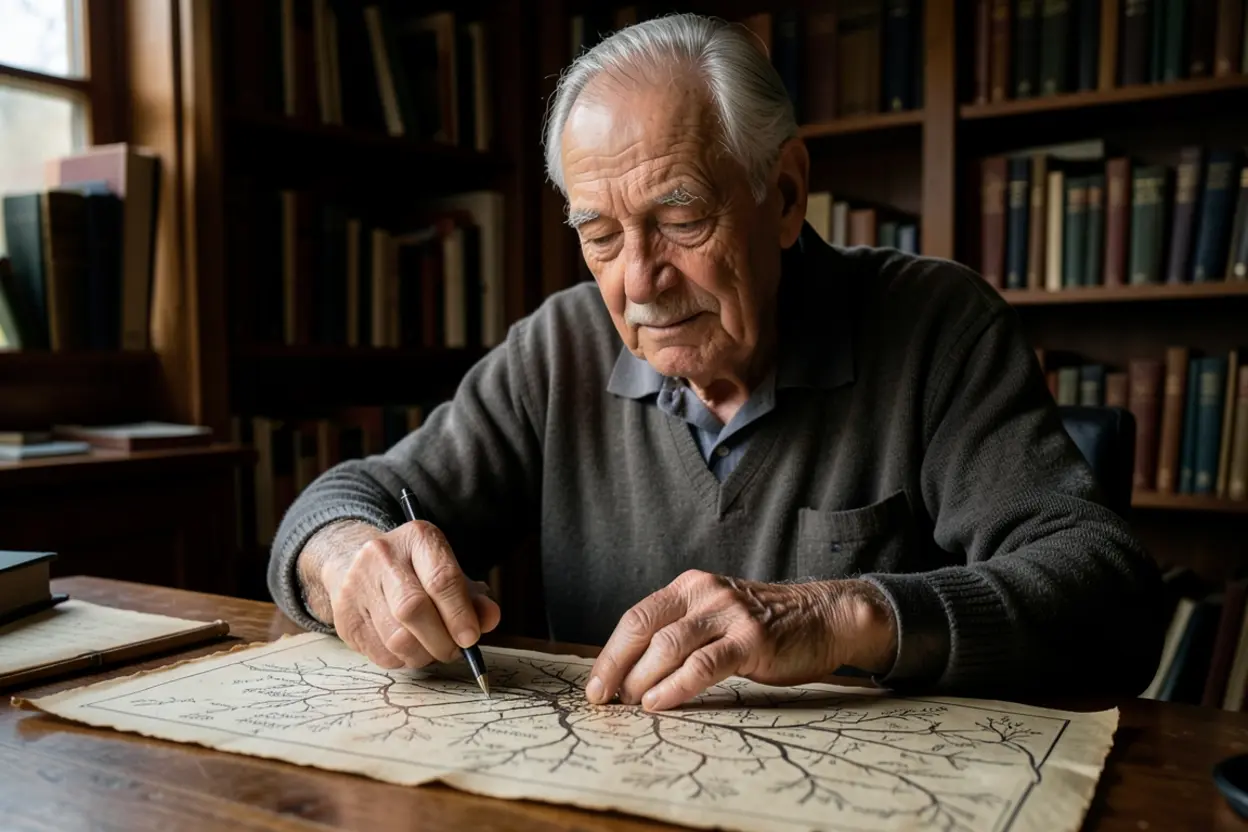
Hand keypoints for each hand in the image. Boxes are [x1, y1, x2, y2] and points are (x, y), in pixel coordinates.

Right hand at [317, 520, 500, 669]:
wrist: (355, 563)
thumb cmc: (414, 573)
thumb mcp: (446, 573)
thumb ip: (473, 597)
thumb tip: (490, 618)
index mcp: (417, 538)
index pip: (442, 578)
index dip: (460, 614)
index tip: (471, 638)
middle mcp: (383, 555)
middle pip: (414, 609)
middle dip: (441, 640)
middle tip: (454, 651)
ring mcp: (357, 585)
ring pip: (396, 637)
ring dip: (423, 654)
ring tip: (433, 650)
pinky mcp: (344, 617)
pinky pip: (381, 653)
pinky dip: (403, 660)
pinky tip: (409, 649)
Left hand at [585, 570, 896, 711]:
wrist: (824, 617)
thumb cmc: (766, 625)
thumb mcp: (717, 615)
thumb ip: (681, 631)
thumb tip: (633, 672)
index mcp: (690, 586)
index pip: (636, 616)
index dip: (611, 652)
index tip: (596, 684)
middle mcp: (705, 593)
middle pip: (643, 628)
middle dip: (617, 666)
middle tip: (605, 699)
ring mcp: (729, 615)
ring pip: (669, 645)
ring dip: (643, 679)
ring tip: (632, 704)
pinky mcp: (752, 640)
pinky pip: (703, 664)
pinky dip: (675, 686)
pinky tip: (660, 702)